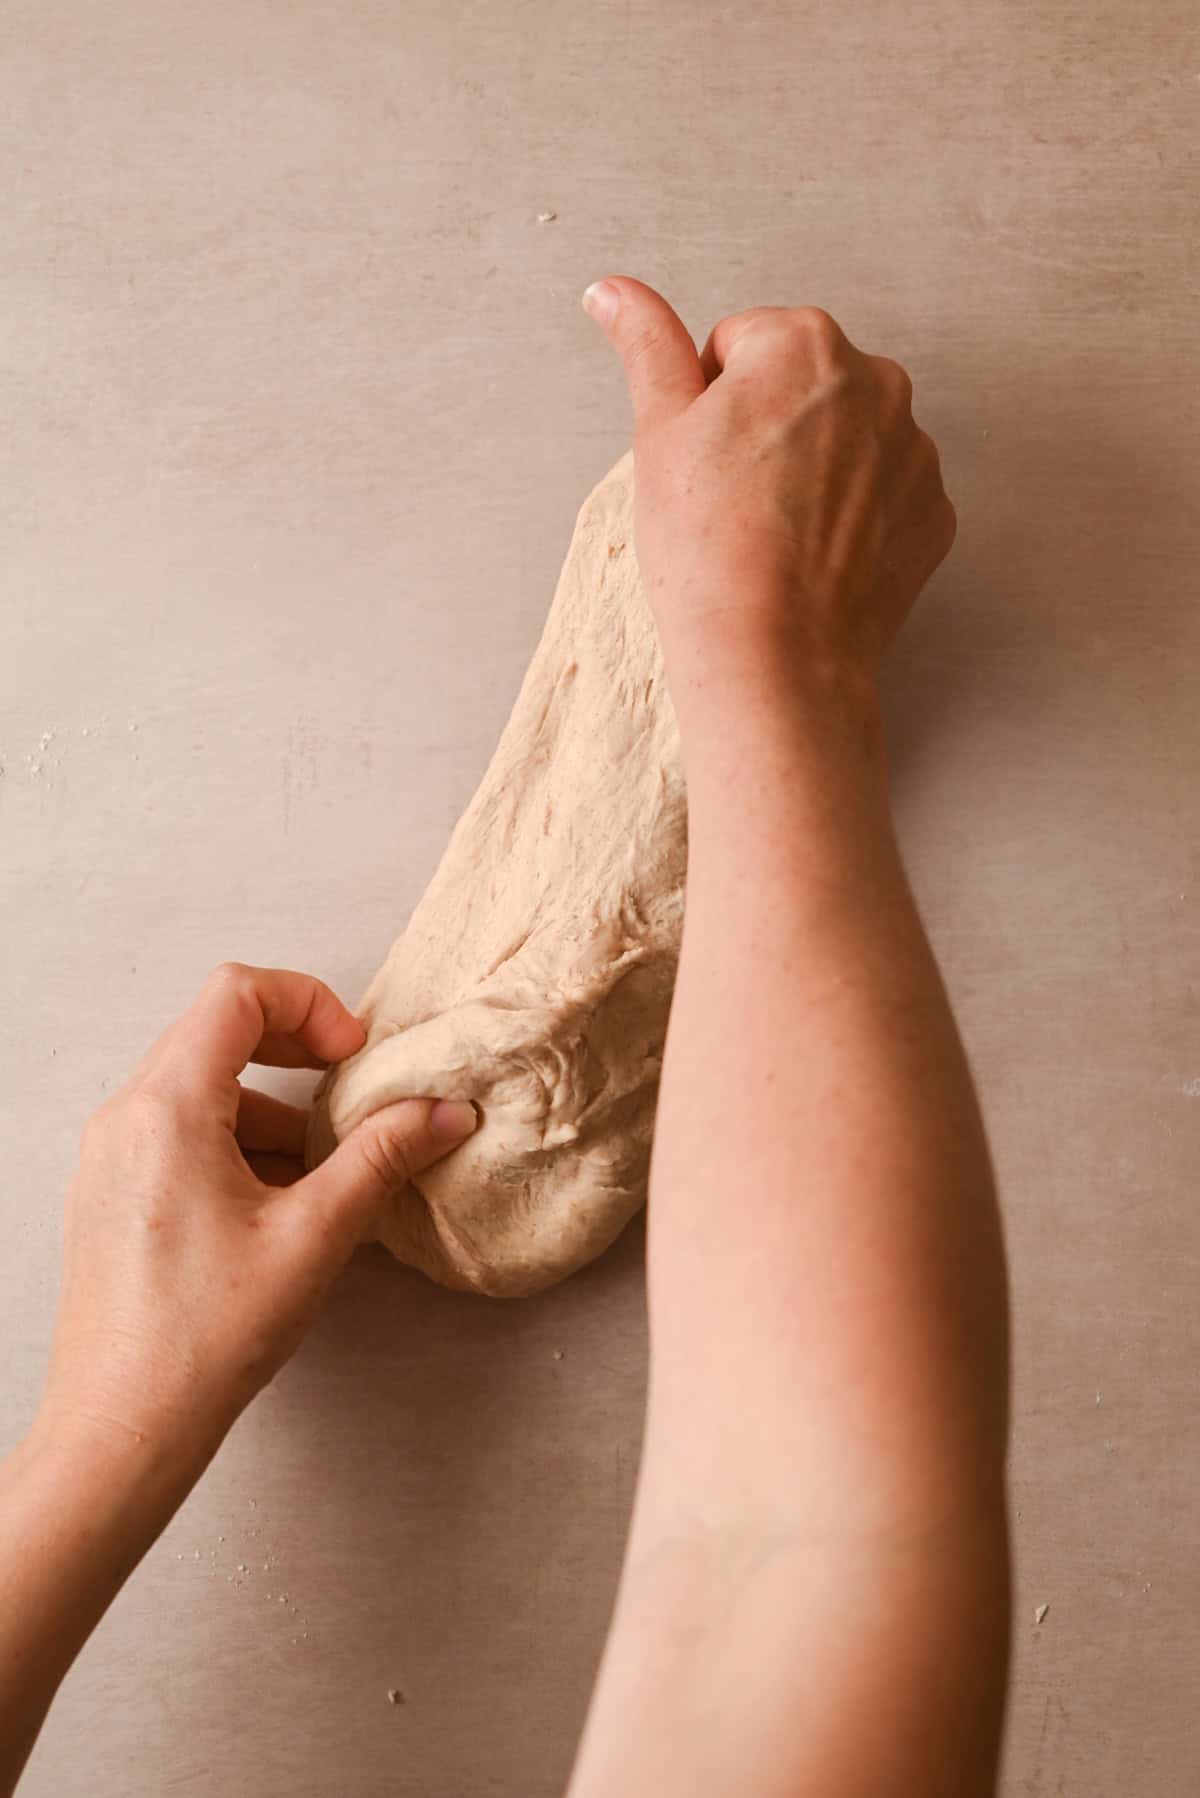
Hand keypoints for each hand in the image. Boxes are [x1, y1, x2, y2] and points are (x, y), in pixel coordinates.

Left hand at [39, 963, 476, 1469]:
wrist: (121, 1428)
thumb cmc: (204, 1338)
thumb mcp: (315, 1235)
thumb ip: (383, 1157)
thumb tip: (443, 1111)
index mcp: (167, 1109)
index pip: (237, 992)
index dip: (309, 1004)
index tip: (352, 1057)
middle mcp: (125, 1117)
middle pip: (215, 1029)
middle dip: (294, 1052)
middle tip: (346, 1090)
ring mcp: (109, 1155)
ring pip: (199, 1084)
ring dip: (269, 1107)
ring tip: (318, 1173)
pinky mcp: (110, 1191)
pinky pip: (177, 1129)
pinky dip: (235, 1141)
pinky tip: (276, 1207)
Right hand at [582, 276, 954, 681]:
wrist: (774, 656)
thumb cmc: (707, 547)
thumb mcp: (659, 432)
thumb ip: (648, 346)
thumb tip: (614, 290)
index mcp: (803, 340)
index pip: (738, 346)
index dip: (708, 404)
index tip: (705, 461)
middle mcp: (877, 379)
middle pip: (800, 385)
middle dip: (768, 426)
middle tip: (733, 499)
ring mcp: (915, 450)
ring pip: (846, 439)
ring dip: (814, 469)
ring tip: (774, 533)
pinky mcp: (933, 513)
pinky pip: (883, 495)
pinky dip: (853, 517)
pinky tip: (814, 557)